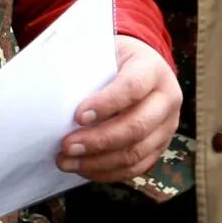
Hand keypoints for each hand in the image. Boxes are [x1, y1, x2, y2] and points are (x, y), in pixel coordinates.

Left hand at [58, 35, 180, 181]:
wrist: (142, 66)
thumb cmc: (115, 58)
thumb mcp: (104, 51)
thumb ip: (86, 66)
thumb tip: (53, 88)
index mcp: (152, 69)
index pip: (133, 87)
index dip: (106, 103)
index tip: (78, 116)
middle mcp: (167, 99)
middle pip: (137, 126)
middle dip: (99, 140)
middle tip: (67, 146)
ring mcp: (168, 126)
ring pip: (136, 152)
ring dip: (99, 162)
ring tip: (68, 161)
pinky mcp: (161, 145)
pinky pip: (137, 167)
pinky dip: (109, 172)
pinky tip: (85, 168)